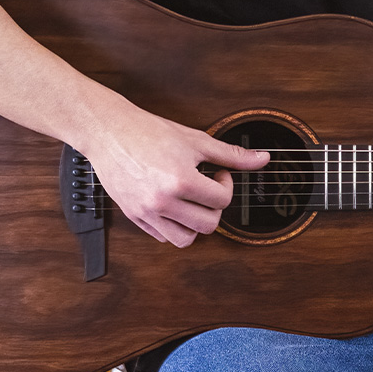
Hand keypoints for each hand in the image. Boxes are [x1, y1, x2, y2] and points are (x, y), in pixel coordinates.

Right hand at [79, 108, 268, 247]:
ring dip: (195, 224)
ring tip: (192, 203)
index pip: (221, 201)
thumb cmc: (149, 132)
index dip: (226, 185)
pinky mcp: (133, 216)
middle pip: (208, 225)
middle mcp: (162, 201)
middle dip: (214, 207)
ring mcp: (146, 212)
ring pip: (185, 240)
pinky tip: (174, 206)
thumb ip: (232, 155)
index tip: (218, 174)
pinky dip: (173, 227)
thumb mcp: (196, 140)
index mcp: (180, 181)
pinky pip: (162, 237)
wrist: (109, 131)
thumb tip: (262, 159)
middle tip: (207, 189)